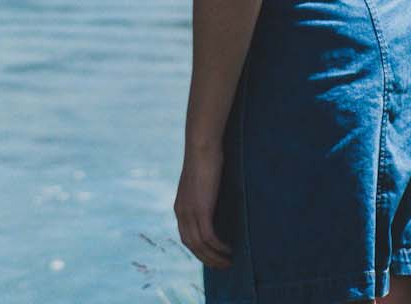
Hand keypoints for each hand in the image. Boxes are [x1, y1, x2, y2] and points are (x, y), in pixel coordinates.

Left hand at [175, 141, 232, 270]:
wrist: (201, 145)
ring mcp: (190, 212)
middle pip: (192, 246)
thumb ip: (204, 193)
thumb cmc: (205, 157)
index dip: (199, 251)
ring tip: (230, 262)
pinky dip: (219, 247)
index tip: (212, 258)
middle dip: (207, 259)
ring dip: (215, 257)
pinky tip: (229, 249)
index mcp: (180, 207)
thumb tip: (215, 199)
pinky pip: (209, 237)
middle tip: (223, 266)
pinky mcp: (201, 210)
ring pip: (201, 246)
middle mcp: (181, 213)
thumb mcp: (201, 180)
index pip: (187, 238)